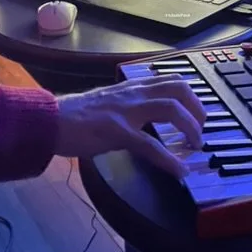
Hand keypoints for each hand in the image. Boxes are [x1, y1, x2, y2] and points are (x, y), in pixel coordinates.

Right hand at [54, 76, 206, 178]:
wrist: (50, 120)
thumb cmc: (75, 116)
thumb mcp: (108, 103)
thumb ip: (128, 106)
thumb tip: (145, 118)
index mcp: (130, 88)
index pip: (169, 79)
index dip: (191, 95)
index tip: (198, 113)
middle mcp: (132, 94)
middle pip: (177, 88)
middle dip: (197, 108)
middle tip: (201, 130)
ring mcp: (125, 111)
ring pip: (169, 109)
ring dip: (190, 128)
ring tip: (196, 146)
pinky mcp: (116, 131)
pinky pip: (149, 145)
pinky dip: (169, 159)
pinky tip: (179, 172)